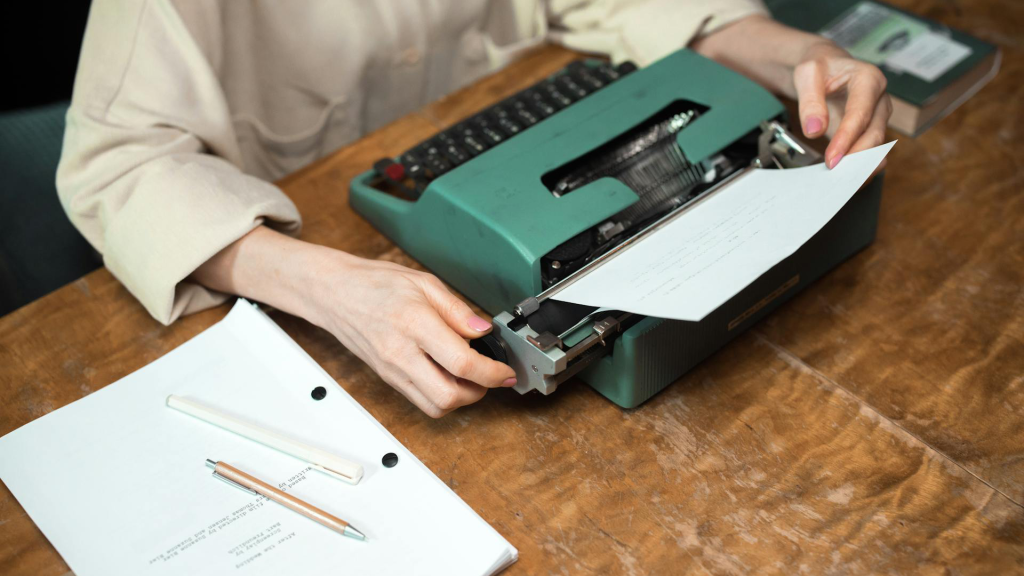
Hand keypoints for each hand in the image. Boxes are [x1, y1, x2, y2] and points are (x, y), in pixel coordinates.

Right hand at [192, 227, 516, 417]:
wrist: (333, 293)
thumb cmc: (375, 283)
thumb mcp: (424, 282)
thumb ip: (458, 309)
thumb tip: (484, 330)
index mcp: (414, 323)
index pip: (462, 362)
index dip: (492, 373)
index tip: (506, 371)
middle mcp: (401, 353)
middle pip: (449, 396)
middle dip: (480, 393)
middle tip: (492, 377)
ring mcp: (392, 370)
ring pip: (435, 407)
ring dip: (461, 399)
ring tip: (472, 378)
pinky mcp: (388, 379)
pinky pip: (421, 401)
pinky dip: (442, 398)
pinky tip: (450, 379)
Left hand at [792, 42, 892, 168]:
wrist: (825, 67)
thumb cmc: (819, 67)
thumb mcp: (808, 73)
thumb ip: (810, 100)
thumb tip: (815, 129)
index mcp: (868, 79)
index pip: (860, 113)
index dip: (847, 138)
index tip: (832, 158)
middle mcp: (879, 100)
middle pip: (874, 134)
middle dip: (855, 157)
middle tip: (834, 174)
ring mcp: (877, 117)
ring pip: (876, 147)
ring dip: (860, 167)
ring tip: (841, 183)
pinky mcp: (869, 132)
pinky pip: (869, 153)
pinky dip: (859, 168)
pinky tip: (845, 180)